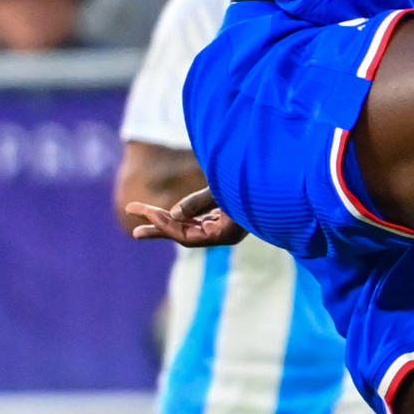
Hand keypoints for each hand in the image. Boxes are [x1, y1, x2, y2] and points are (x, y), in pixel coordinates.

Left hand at [126, 187, 247, 248]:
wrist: (280, 177)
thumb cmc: (255, 181)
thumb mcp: (223, 189)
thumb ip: (198, 202)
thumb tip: (173, 215)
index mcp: (226, 233)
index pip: (187, 236)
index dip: (164, 226)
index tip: (145, 211)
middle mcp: (224, 234)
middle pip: (183, 235)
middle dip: (158, 229)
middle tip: (133, 230)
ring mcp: (224, 226)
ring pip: (188, 228)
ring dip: (165, 223)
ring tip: (141, 222)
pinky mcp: (224, 217)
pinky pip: (196, 221)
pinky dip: (180, 217)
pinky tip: (165, 214)